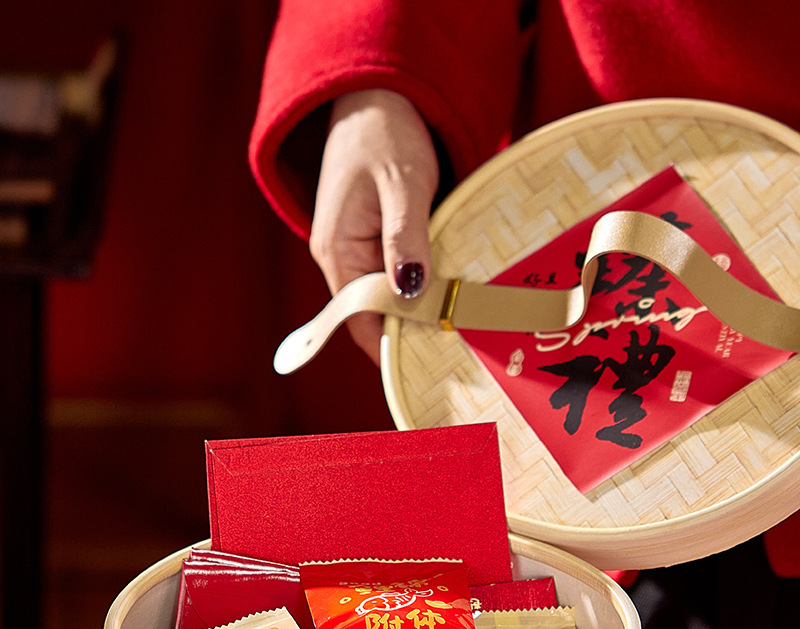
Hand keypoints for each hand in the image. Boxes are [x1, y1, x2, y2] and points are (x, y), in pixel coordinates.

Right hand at [310, 89, 438, 363]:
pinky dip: (424, 287)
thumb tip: (410, 291)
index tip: (433, 363)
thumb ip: (406, 237)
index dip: (392, 346)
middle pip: (376, 315)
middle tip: (461, 349)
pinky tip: (452, 294)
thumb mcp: (402, 183)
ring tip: (464, 328)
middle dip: (413, 332)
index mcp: (335, 251)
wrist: (377, 95)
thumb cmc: (386, 132)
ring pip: (391, 298)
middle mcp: (340, 259)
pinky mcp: (377, 242)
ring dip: (422, 310)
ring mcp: (358, 252)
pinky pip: (398, 278)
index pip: (359, 320)